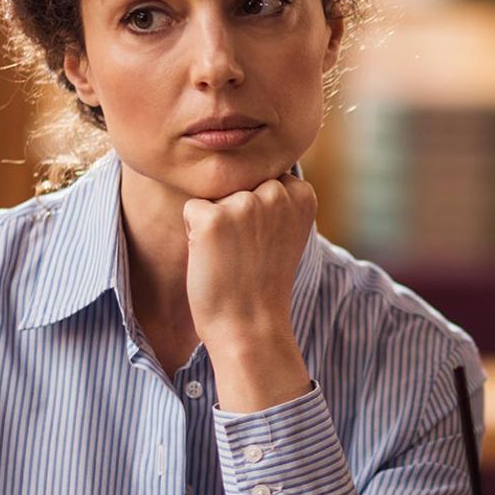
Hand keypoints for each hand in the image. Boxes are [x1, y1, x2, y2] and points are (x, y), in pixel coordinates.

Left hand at [182, 173, 316, 410]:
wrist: (251, 326)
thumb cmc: (265, 281)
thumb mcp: (287, 231)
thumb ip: (278, 197)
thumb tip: (249, 168)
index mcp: (302, 193)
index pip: (264, 176)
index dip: (259, 209)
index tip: (267, 241)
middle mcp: (277, 192)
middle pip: (238, 182)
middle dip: (235, 210)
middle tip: (248, 252)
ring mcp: (244, 204)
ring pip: (215, 195)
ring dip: (216, 222)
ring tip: (232, 256)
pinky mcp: (212, 218)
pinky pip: (192, 209)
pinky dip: (194, 233)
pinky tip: (214, 258)